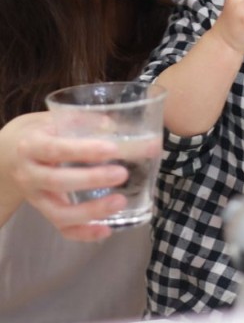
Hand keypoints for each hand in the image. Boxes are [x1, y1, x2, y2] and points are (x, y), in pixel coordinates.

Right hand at [2, 112, 128, 240]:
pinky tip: (106, 230)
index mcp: (32, 146)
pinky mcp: (43, 212)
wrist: (11, 153)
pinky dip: (83, 233)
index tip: (113, 149)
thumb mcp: (58, 120)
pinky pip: (61, 228)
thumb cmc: (44, 132)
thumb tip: (116, 125)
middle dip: (92, 180)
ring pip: (58, 213)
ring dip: (91, 211)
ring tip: (120, 202)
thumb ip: (85, 120)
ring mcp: (35, 197)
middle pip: (58, 182)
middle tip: (122, 174)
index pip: (57, 149)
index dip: (85, 150)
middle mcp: (29, 174)